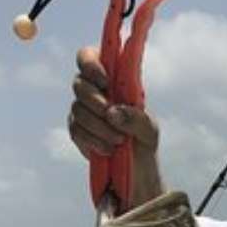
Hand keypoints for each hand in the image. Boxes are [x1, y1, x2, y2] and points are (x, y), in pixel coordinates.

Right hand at [69, 47, 162, 204]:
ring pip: (77, 109)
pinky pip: (77, 130)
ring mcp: (83, 111)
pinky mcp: (78, 131)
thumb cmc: (144, 141)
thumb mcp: (149, 130)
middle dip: (95, 101)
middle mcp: (93, 91)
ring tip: (119, 140)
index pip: (89, 57)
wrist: (137, 169)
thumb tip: (113, 113)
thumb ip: (137, 119)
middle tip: (110, 115)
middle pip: (79, 84)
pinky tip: (109, 149)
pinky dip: (93, 141)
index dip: (90, 64)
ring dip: (99, 126)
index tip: (104, 80)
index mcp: (111, 80)